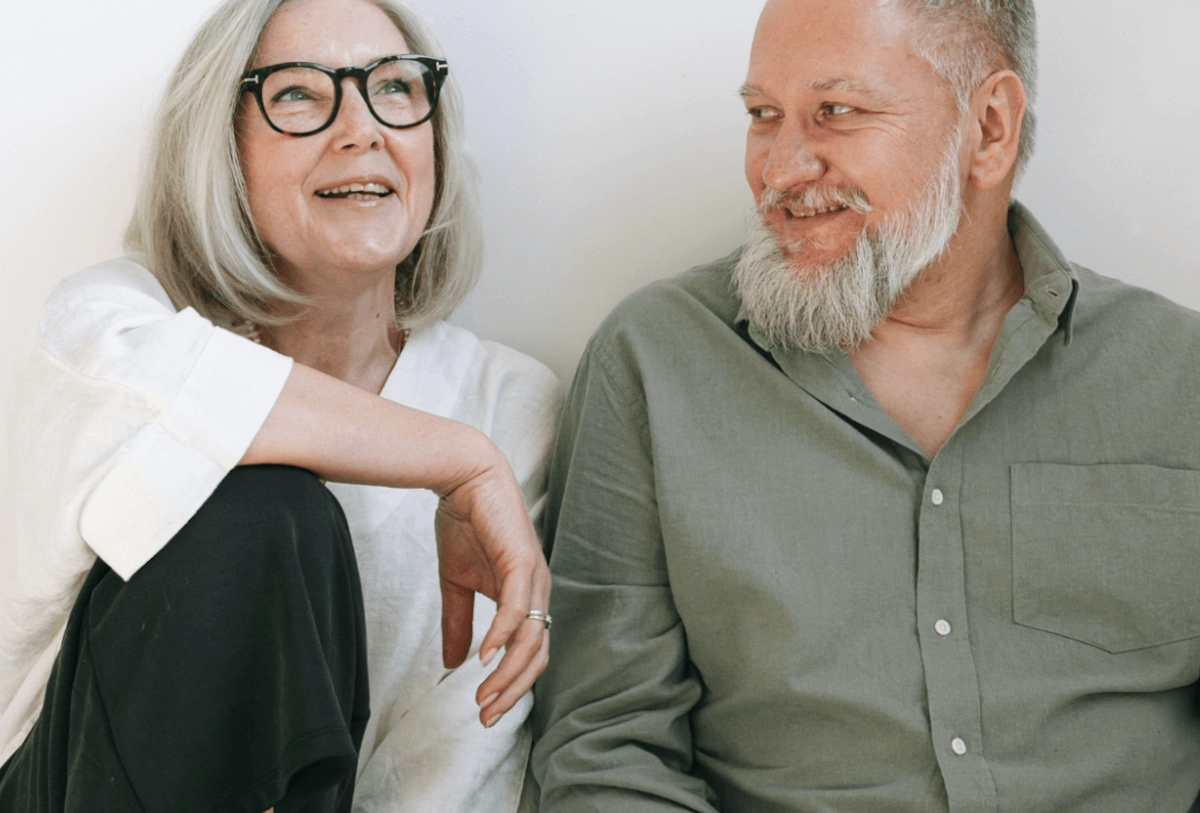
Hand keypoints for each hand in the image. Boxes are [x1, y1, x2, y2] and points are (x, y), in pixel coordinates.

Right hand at [434, 443, 551, 727]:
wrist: (462, 476)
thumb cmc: (464, 523)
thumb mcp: (456, 583)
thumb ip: (459, 623)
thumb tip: (454, 664)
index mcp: (526, 596)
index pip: (529, 654)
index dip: (510, 686)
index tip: (484, 712)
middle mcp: (537, 590)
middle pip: (537, 655)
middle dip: (512, 691)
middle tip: (485, 716)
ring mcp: (533, 576)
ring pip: (530, 639)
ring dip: (507, 674)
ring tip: (483, 696)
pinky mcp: (520, 561)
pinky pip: (518, 608)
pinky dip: (503, 637)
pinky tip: (484, 659)